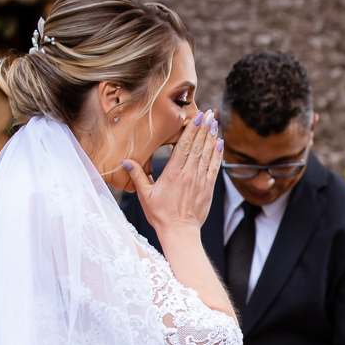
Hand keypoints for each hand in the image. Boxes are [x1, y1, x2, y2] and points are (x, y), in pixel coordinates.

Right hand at [123, 109, 222, 235]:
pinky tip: (219, 143)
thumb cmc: (160, 215)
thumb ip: (137, 176)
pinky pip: (214, 167)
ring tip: (215, 122)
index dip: (192, 129)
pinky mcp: (208, 188)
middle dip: (204, 128)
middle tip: (209, 113)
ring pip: (208, 154)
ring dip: (212, 137)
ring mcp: (200, 181)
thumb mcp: (145, 195)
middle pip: (198, 146)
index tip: (197, 116)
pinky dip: (217, 154)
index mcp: (173, 173)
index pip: (184, 146)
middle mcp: (189, 174)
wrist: (180, 232)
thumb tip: (125, 160)